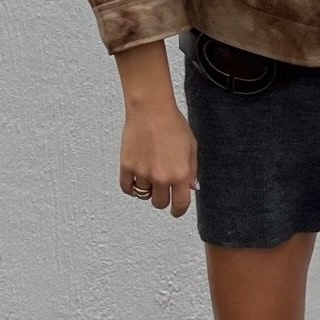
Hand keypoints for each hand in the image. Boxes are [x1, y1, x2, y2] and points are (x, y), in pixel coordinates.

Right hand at [120, 97, 197, 215]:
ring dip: (147, 188)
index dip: (178, 210)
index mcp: (180, 174)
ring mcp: (143, 173)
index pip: (179, 204)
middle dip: (162, 198)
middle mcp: (161, 177)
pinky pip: (127, 188)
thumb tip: (192, 188)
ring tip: (150, 173)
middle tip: (162, 189)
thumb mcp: (191, 147)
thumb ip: (192, 170)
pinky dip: (131, 187)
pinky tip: (136, 179)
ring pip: (143, 195)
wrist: (151, 109)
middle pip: (159, 203)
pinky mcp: (127, 166)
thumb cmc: (173, 124)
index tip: (176, 211)